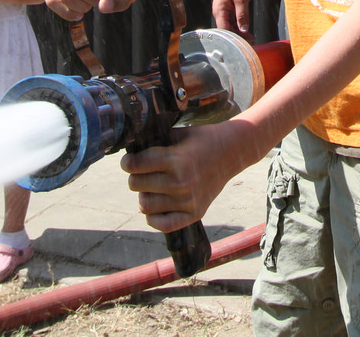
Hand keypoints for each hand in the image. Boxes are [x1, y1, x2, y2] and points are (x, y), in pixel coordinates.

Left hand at [122, 123, 244, 233]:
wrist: (232, 152)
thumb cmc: (201, 140)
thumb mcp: (178, 135)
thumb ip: (154, 143)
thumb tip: (128, 152)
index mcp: (176, 160)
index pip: (135, 166)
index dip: (127, 162)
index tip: (129, 161)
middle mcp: (182, 183)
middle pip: (136, 185)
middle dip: (135, 177)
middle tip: (143, 172)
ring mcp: (188, 201)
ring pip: (145, 205)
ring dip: (144, 195)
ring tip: (151, 187)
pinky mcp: (194, 214)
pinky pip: (162, 224)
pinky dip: (153, 217)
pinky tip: (157, 205)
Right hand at [211, 0, 254, 41]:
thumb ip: (242, 14)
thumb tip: (244, 29)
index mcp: (219, 11)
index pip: (224, 30)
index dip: (234, 38)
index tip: (245, 42)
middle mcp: (219, 12)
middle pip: (227, 29)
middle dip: (238, 36)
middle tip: (251, 41)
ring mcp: (222, 10)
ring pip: (229, 25)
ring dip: (239, 31)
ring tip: (250, 37)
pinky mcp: (227, 7)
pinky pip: (232, 19)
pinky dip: (238, 24)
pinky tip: (246, 28)